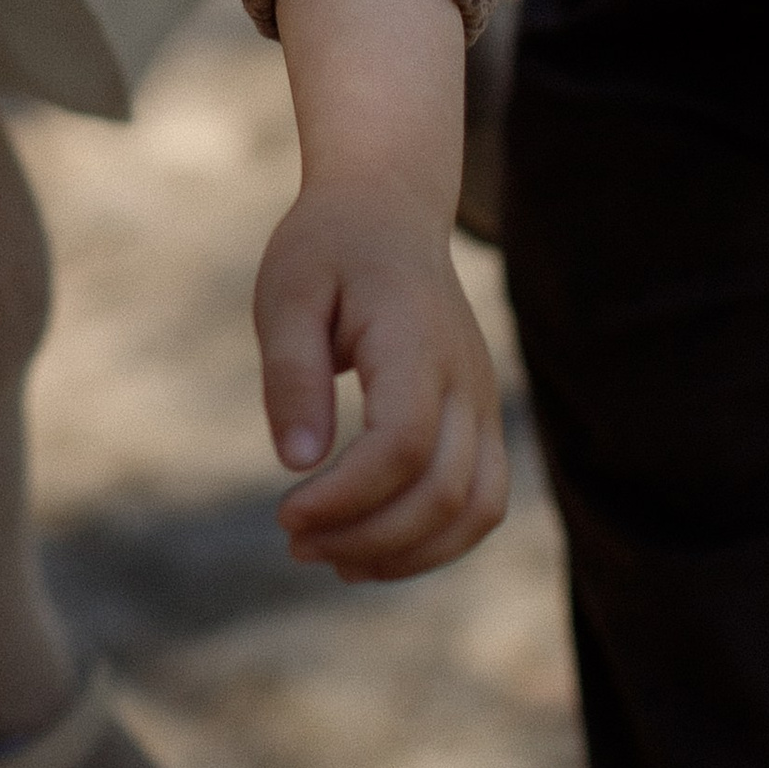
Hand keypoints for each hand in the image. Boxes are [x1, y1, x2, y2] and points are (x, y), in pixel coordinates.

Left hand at [258, 0, 504, 580]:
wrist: (388, 210)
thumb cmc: (328, 249)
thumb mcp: (287, 290)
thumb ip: (292, 372)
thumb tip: (297, 463)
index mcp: (413, 338)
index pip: (402, 443)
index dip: (347, 496)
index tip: (285, 514)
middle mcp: (464, 376)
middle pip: (444, 491)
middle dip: (368, 537)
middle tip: (295, 541)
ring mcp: (483, 400)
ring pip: (477, 509)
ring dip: (407, 554)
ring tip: (331, 557)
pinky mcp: (481, 419)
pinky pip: (482, 502)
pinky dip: (435, 542)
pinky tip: (370, 547)